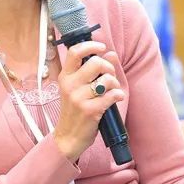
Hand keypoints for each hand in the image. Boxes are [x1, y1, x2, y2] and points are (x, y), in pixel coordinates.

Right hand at [53, 41, 124, 161]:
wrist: (68, 137)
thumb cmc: (75, 111)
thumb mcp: (78, 89)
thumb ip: (93, 71)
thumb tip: (111, 54)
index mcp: (65, 77)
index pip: (74, 52)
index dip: (90, 45)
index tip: (101, 47)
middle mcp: (70, 85)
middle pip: (96, 62)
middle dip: (109, 67)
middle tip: (109, 76)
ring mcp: (78, 98)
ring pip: (107, 79)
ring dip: (115, 83)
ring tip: (112, 90)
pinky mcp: (89, 110)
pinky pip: (112, 95)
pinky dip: (118, 95)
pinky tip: (116, 98)